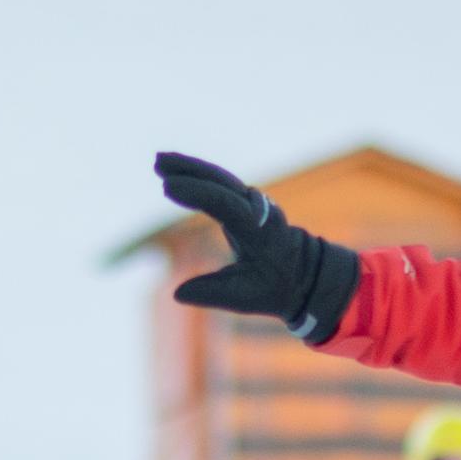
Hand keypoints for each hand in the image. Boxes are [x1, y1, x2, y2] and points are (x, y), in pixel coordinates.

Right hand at [156, 152, 363, 342]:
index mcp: (259, 232)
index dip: (198, 193)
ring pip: (220, 178)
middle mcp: (257, 210)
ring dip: (190, 167)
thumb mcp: (245, 299)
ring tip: (159, 160)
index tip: (168, 187)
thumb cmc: (274, 289)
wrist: (302, 275)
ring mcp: (252, 202)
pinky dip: (197, 175)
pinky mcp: (244, 202)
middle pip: (222, 181)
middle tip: (158, 162)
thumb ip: (211, 294)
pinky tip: (174, 172)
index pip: (226, 204)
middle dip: (191, 170)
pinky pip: (219, 183)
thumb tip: (178, 293)